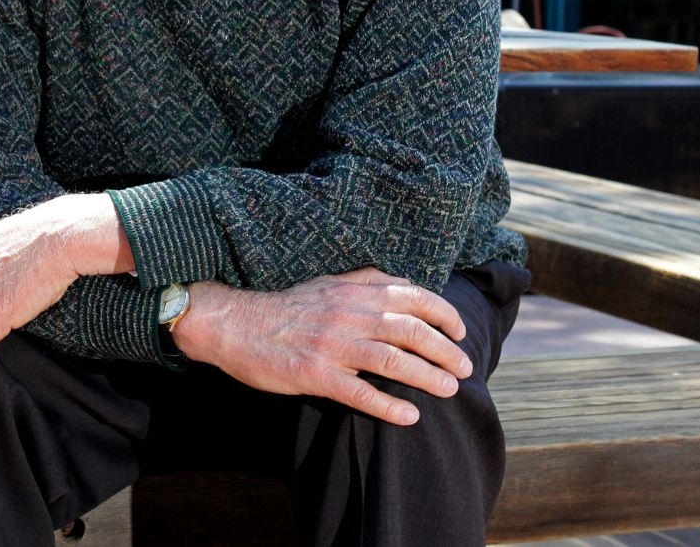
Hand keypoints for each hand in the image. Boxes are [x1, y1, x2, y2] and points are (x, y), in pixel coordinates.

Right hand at [171, 268, 470, 424]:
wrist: (235, 324)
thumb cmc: (285, 307)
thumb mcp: (328, 283)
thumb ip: (366, 282)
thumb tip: (406, 286)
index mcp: (353, 291)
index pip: (413, 296)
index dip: (444, 314)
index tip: (460, 332)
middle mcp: (348, 314)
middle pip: (412, 330)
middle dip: (446, 350)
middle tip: (465, 368)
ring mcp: (332, 345)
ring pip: (393, 360)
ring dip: (428, 376)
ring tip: (450, 389)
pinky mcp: (315, 374)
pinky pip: (359, 393)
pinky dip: (388, 406)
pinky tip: (409, 416)